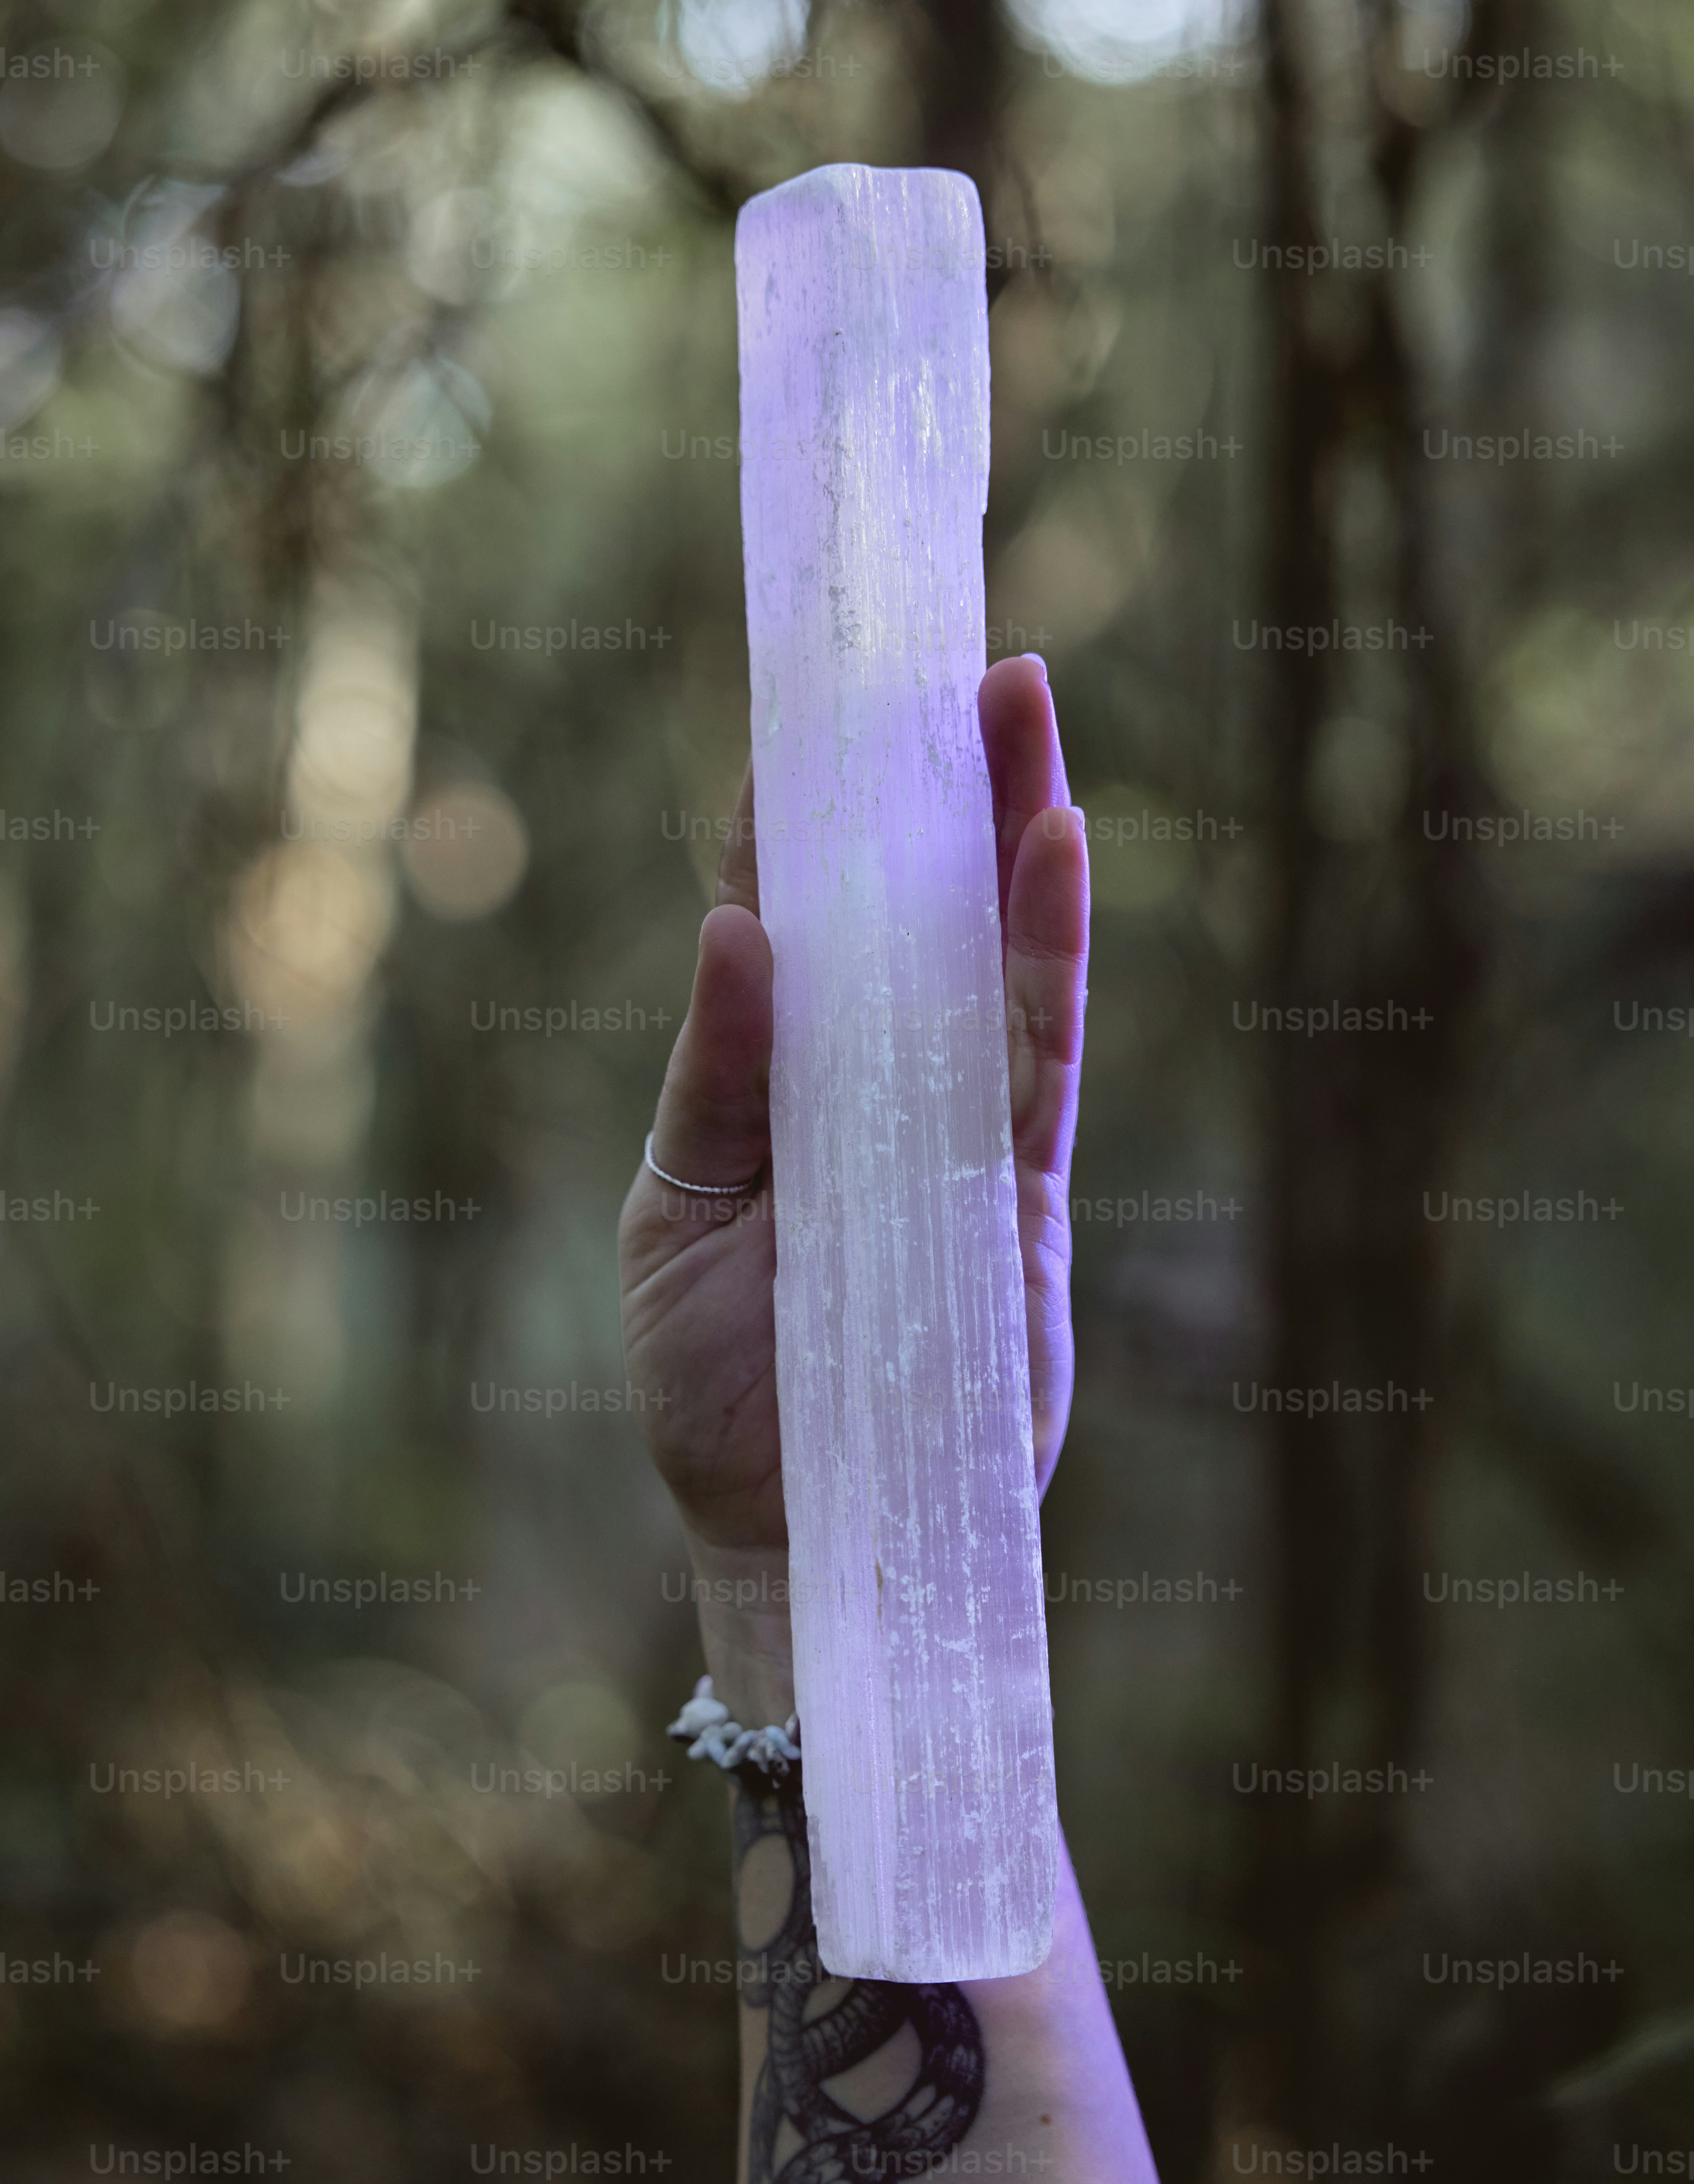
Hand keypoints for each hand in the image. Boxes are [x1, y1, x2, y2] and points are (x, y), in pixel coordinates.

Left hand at [618, 654, 1088, 1690]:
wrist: (793, 1526)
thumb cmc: (716, 1378)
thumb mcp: (678, 1224)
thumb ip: (717, 1083)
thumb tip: (732, 929)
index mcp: (786, 1081)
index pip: (803, 918)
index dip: (812, 811)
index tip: (820, 692)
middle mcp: (882, 1087)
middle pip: (921, 913)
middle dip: (943, 788)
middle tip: (964, 657)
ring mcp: (961, 1135)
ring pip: (997, 959)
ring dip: (1009, 834)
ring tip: (1018, 707)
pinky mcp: (1020, 1198)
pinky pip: (1039, 1060)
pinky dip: (1046, 959)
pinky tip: (1052, 856)